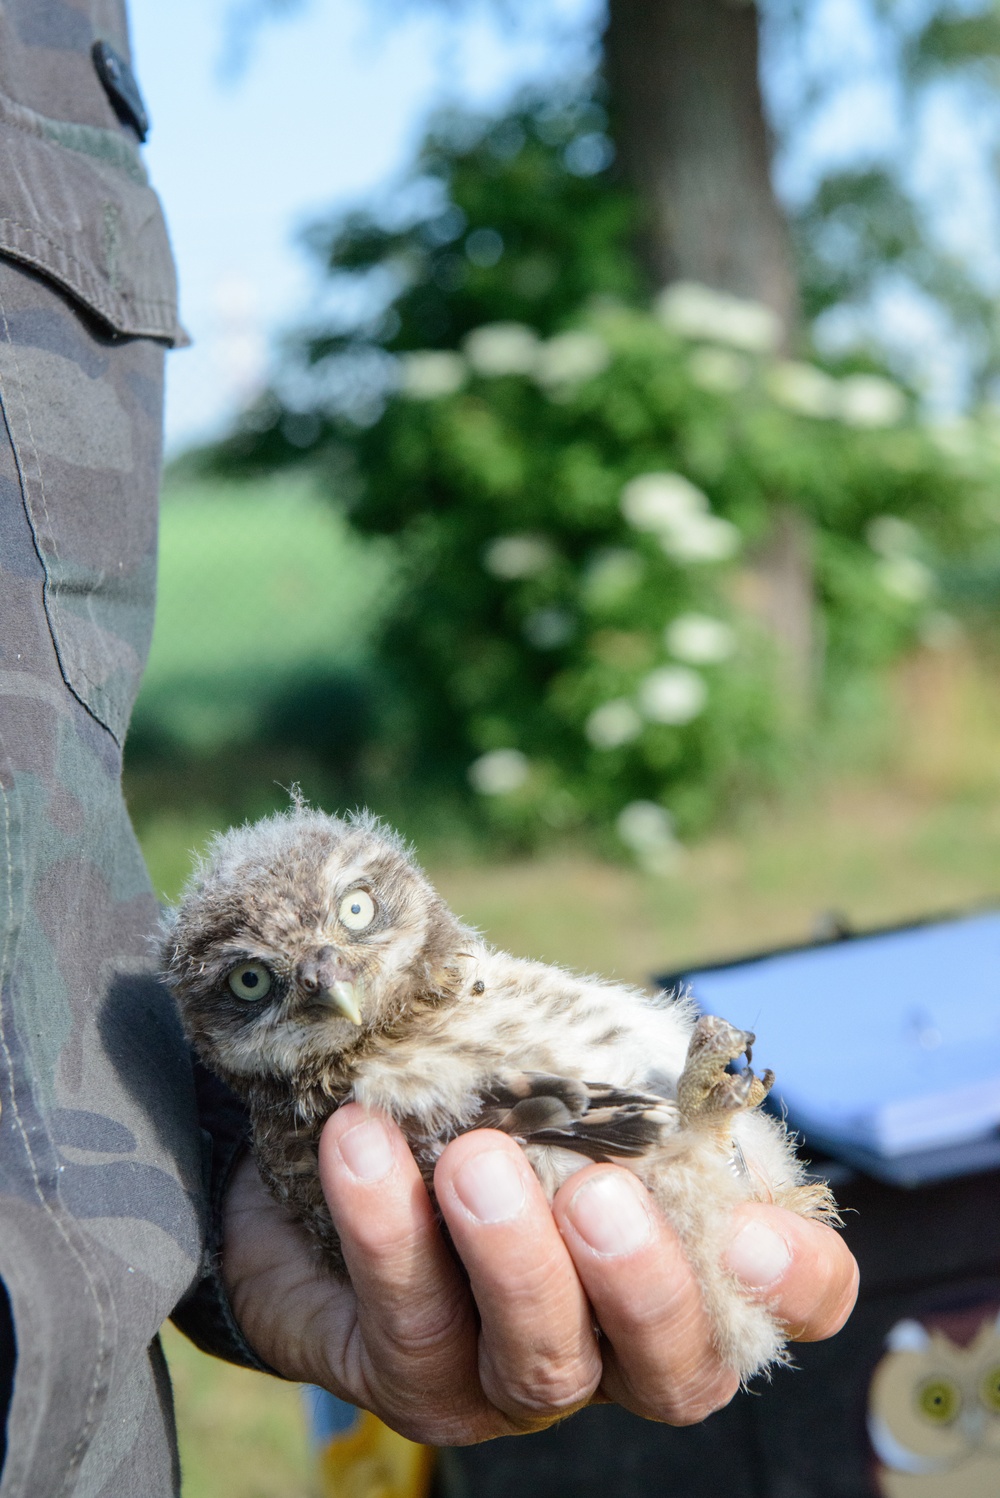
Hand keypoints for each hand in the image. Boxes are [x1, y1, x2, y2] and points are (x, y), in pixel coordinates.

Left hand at [222, 1105, 857, 1444]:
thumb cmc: (487, 1082)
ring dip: (514, 1260)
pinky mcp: (413, 1379)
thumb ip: (620, 1056)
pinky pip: (410, 1329)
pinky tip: (361, 1144)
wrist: (339, 1122)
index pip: (792, 1300)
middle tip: (597, 1193)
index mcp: (688, 1254)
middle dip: (641, 1284)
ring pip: (542, 1365)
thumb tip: (654, 1039)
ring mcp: (517, 1376)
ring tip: (474, 1159)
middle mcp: (619, 1342)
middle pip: (677, 1371)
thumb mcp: (568, 1052)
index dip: (794, 1280)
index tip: (750, 1228)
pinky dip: (388, 1232)